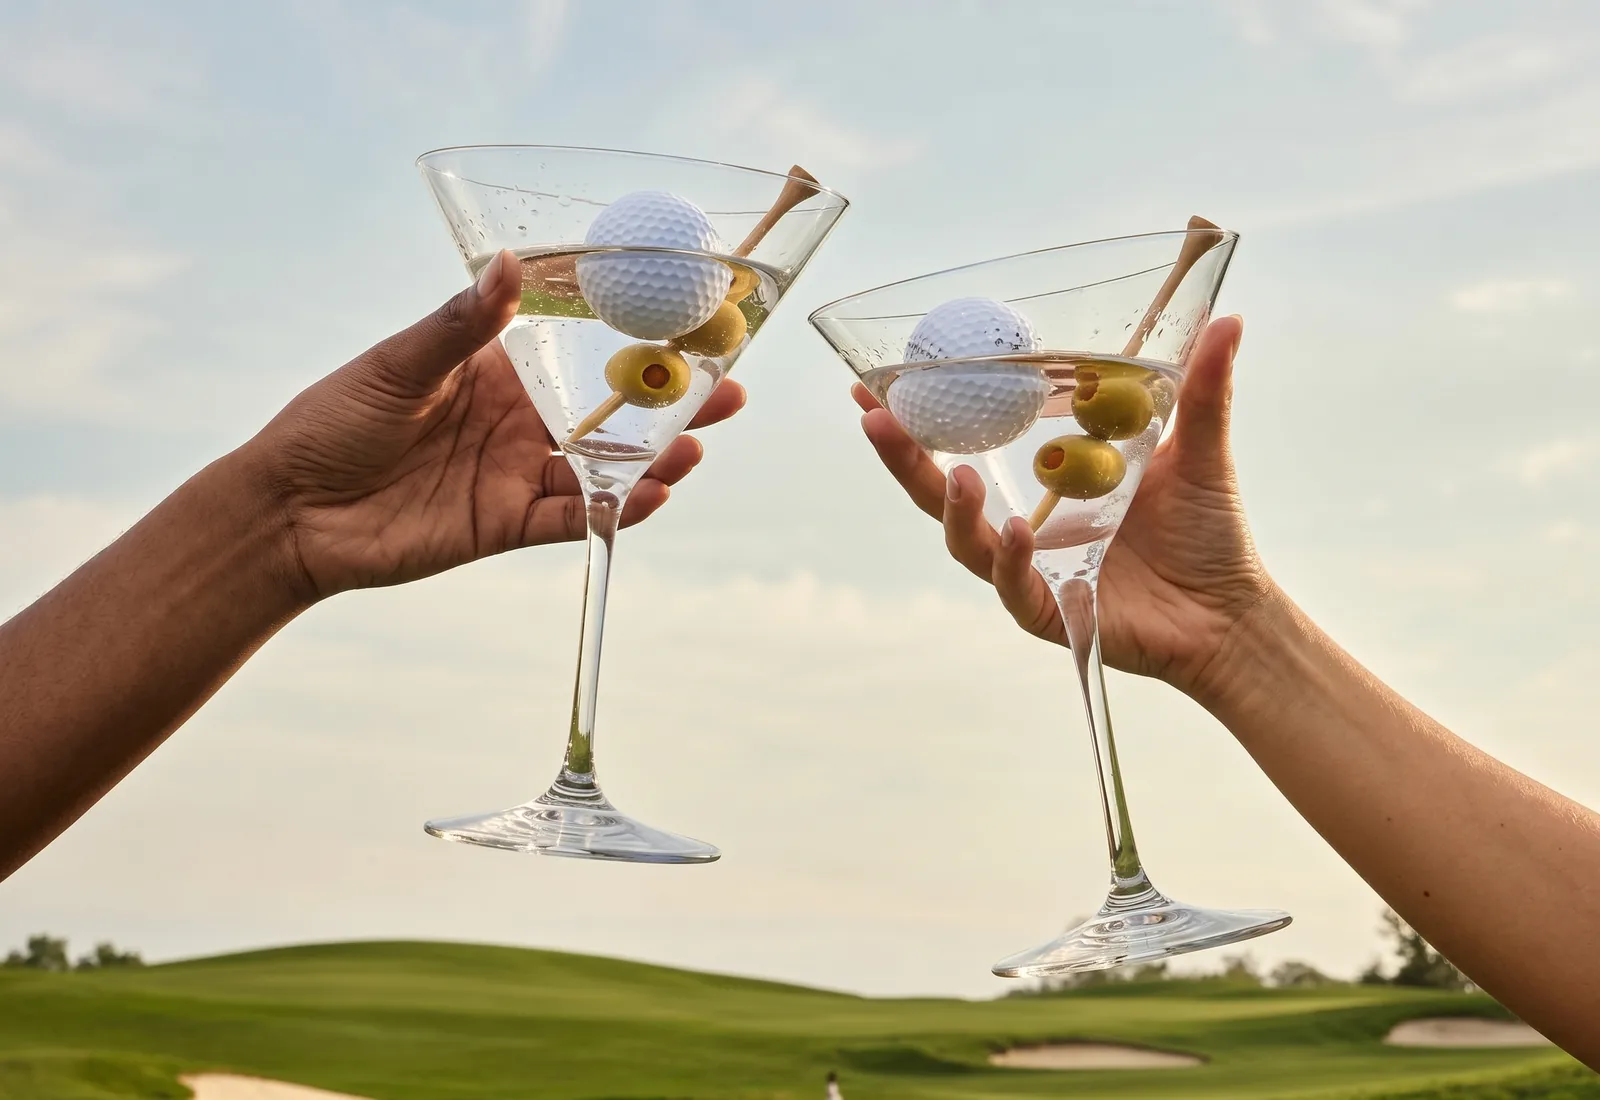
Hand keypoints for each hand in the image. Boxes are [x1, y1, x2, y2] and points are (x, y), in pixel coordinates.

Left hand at [247, 249, 745, 601]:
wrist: (291, 511)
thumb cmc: (332, 422)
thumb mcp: (398, 365)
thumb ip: (461, 325)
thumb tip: (505, 263)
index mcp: (496, 373)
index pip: (582, 355)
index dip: (636, 345)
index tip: (688, 326)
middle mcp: (518, 423)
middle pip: (611, 414)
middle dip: (670, 403)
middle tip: (730, 390)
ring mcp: (516, 476)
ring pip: (603, 469)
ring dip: (654, 459)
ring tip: (697, 444)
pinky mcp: (506, 525)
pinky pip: (572, 517)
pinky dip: (615, 508)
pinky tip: (652, 494)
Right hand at [854, 315, 1271, 699]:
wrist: (1232, 613)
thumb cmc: (1207, 534)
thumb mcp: (1199, 450)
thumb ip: (1202, 389)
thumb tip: (1228, 316)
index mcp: (1040, 484)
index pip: (964, 446)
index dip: (919, 418)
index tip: (876, 381)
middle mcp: (1022, 528)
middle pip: (942, 493)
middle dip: (903, 457)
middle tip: (876, 415)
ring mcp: (1031, 573)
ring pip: (966, 544)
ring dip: (954, 510)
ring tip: (957, 476)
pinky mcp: (1052, 614)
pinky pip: (1016, 589)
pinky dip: (1011, 562)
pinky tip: (1016, 533)